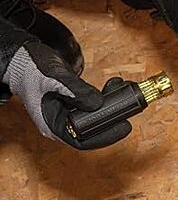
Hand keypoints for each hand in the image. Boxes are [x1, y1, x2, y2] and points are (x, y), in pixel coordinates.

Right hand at [2, 42, 130, 148]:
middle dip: (114, 117)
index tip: (125, 126)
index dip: (107, 136)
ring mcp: (70, 113)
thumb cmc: (32, 70)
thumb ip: (77, 91)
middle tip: (131, 105)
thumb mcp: (55, 79)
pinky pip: (95, 103)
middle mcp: (63, 123)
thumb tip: (99, 103)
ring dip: (114, 103)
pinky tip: (116, 84)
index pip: (84, 141)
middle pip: (94, 128)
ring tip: (124, 87)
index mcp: (54, 126)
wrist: (23, 58)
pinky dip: (107, 95)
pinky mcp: (76, 103)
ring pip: (97, 115)